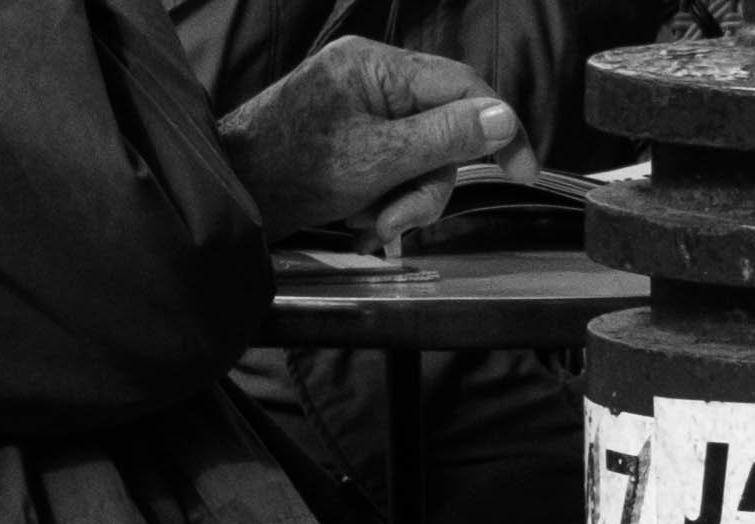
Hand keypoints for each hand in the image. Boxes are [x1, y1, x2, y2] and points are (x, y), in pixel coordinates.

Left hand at [225, 38, 522, 246]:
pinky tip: (357, 221)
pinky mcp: (347, 141)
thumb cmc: (290, 171)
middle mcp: (368, 80)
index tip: (523, 171)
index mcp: (376, 67)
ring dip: (401, 201)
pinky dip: (382, 202)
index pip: (461, 85)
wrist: (231, 198)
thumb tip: (502, 116)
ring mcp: (356, 110)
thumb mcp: (380, 158)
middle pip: (440, 132)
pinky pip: (390, 169)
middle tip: (399, 220)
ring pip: (417, 159)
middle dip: (426, 185)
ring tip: (369, 225)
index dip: (499, 129)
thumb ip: (446, 136)